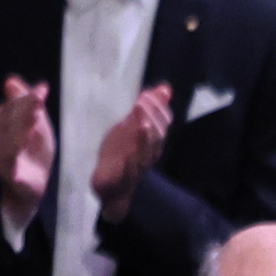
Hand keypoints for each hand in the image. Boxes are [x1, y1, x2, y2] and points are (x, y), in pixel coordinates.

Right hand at [0, 76, 56, 208]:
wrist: (31, 189)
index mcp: (4, 123)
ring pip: (6, 137)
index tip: (43, 91)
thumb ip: (28, 105)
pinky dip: (15, 149)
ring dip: (20, 126)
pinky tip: (26, 140)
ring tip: (35, 118)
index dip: (26, 97)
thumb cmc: (33, 154)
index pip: (12, 105)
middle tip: (39, 101)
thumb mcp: (36, 127)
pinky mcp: (8, 174)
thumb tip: (10, 80)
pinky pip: (8, 160)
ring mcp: (0, 155)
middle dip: (24, 108)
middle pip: (8, 119)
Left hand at [92, 83, 173, 213]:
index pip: (164, 122)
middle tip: (140, 101)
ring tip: (142, 122)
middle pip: (158, 135)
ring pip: (147, 152)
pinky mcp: (123, 178)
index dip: (158, 106)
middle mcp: (150, 154)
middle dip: (151, 117)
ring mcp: (138, 167)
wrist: (110, 187)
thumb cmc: (121, 155)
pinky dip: (132, 159)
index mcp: (153, 141)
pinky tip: (130, 150)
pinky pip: (130, 170)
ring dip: (145, 137)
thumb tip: (165, 88)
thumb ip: (145, 110)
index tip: (147, 93)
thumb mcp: (130, 128)